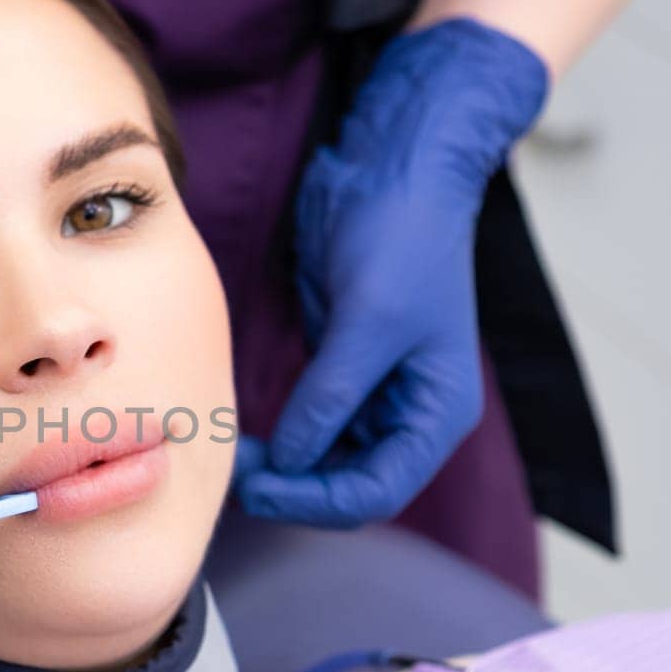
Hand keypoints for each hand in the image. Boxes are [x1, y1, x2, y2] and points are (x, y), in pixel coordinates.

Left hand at [236, 18, 547, 526]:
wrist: (394, 170)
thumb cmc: (402, 237)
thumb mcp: (367, 320)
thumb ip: (330, 396)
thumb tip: (289, 460)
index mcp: (438, 412)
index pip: (378, 491)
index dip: (316, 501)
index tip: (258, 488)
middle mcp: (410, 412)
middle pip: (350, 485)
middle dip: (295, 488)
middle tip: (234, 474)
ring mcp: (374, 391)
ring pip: (325, 461)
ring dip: (282, 468)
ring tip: (233, 454)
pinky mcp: (340, 366)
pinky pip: (309, 424)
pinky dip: (279, 437)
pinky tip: (244, 430)